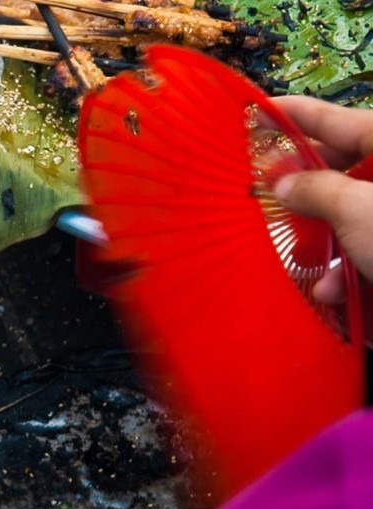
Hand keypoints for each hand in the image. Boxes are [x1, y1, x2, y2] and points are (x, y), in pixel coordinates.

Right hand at [270, 96, 372, 297]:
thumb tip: (283, 182)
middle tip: (269, 197)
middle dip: (308, 189)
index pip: (339, 119)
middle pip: (349, 165)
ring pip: (359, 208)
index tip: (258, 110)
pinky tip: (334, 290)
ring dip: (326, 237)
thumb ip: (316, 190)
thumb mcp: (357, 211)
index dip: (296, 115)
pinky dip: (353, 262)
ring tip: (303, 261)